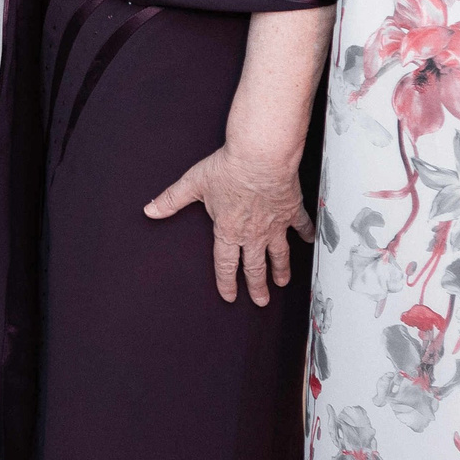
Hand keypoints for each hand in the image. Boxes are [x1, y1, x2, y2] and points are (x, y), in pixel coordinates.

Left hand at [144, 146, 315, 305]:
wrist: (261, 157)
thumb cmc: (227, 169)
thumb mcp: (193, 184)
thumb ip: (171, 200)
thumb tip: (150, 210)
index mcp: (228, 231)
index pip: (225, 264)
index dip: (226, 282)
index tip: (230, 297)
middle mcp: (253, 234)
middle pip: (254, 267)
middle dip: (257, 287)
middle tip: (261, 301)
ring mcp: (275, 225)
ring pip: (279, 254)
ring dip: (281, 270)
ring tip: (283, 283)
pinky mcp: (292, 211)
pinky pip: (301, 226)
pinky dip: (306, 234)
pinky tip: (309, 241)